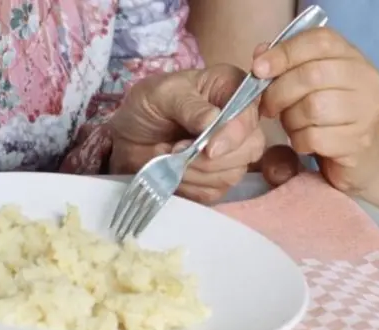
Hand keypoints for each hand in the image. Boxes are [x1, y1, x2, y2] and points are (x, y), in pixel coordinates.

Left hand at [108, 65, 264, 203]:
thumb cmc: (148, 106)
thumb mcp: (162, 95)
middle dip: (209, 158)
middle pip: (250, 148)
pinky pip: (214, 192)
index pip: (250, 112)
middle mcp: (240, 121)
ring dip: (194, 171)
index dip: (235, 134)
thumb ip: (189, 106)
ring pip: (232, 174)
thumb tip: (213, 121)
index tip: (209, 149)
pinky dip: (189, 185)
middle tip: (176, 148)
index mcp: (231, 88)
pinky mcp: (219, 180)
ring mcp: (233, 153)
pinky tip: (173, 170)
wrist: (128, 138)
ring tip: (169, 155)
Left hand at [251, 27, 378, 196]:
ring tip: (292, 126)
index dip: (284, 52)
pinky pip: (315, 137)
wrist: (365, 159)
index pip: (320, 41)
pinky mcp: (359, 142)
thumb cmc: (330, 119)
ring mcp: (367, 112)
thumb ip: (287, 67)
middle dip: (279, 92)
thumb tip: (260, 55)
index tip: (258, 69)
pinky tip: (303, 142)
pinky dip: (299, 141)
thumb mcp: (310, 87)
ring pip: (313, 107)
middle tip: (269, 107)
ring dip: (291, 119)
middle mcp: (366, 80)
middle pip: (312, 75)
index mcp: (353, 58)